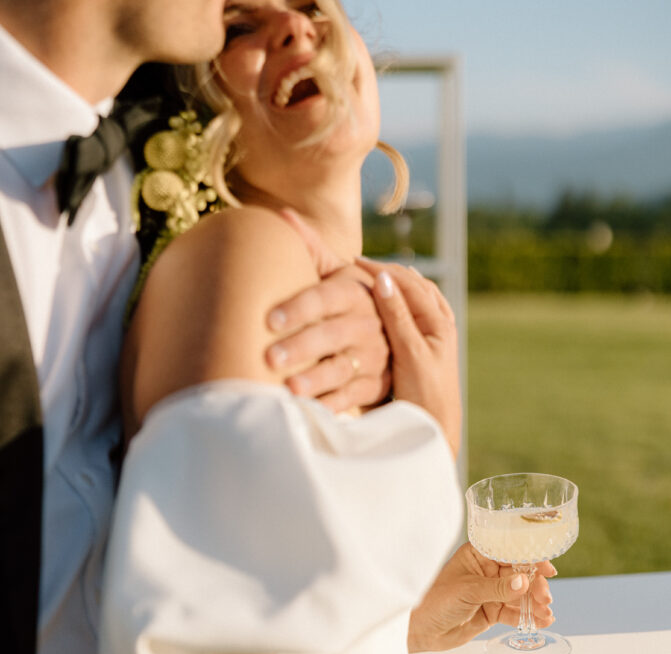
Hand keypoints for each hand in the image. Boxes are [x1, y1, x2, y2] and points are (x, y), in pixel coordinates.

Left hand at [264, 210, 390, 411]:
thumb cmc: (349, 302)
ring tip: (290, 390)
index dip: (299, 308)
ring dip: (316, 380)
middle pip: (332, 335)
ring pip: (342, 369)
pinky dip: (331, 407)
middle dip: (301, 347)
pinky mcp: (375, 385)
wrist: (394, 333)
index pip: (325, 298)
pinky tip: (308, 412)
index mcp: (355, 293)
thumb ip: (311, 249)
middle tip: (270, 358)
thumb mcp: (339, 275)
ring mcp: (373, 357)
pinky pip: (352, 398)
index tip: (269, 320)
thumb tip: (280, 216)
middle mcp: (368, 324)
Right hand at [357, 258, 460, 457]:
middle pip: (414, 286)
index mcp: (438, 322)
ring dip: (395, 285)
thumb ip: (397, 317)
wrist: (437, 430)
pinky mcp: (427, 352)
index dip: (380, 270)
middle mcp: (440, 325)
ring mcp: (435, 338)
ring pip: (415, 299)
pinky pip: (413, 316)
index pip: (408, 283)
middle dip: (388, 273)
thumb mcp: (409, 354)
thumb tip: (383, 280)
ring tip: (372, 277)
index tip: (353, 262)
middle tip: (359, 265)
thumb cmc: (424, 396)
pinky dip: (399, 304)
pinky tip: (386, 305)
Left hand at [407, 542, 555, 652]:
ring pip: (520, 595)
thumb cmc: (434, 601)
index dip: (531, 560)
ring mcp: (491, 592)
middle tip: (544, 599)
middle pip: (521, 575)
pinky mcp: (491, 612)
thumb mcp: (468, 591)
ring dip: (535, 604)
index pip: (511, 552)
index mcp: (478, 556)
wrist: (419, 630)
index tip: (548, 570)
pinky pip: (514, 612)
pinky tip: (541, 621)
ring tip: (545, 614)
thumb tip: (524, 581)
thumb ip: (497, 588)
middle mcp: (487, 572)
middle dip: (535, 586)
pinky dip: (528, 617)